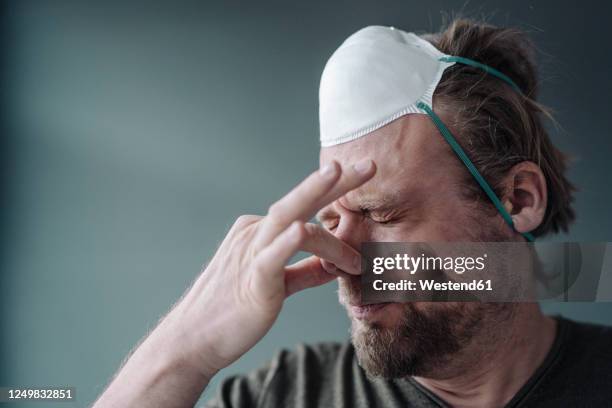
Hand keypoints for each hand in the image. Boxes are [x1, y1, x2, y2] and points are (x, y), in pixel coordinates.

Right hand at [94, 159, 375, 406]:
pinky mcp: (252, 279)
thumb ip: (306, 272)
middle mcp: (254, 234)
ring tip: (358, 213)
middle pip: (299, 201)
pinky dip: (288, 241)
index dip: (333, 195)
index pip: (302, 210)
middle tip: (369, 166)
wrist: (194, 340)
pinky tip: (302, 229)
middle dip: (335, 182)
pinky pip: (271, 256)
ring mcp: (250, 253)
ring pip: (290, 220)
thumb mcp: (278, 285)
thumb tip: (335, 266)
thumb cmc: (233, 313)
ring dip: (325, 212)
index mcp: (259, 233)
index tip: (360, 181)